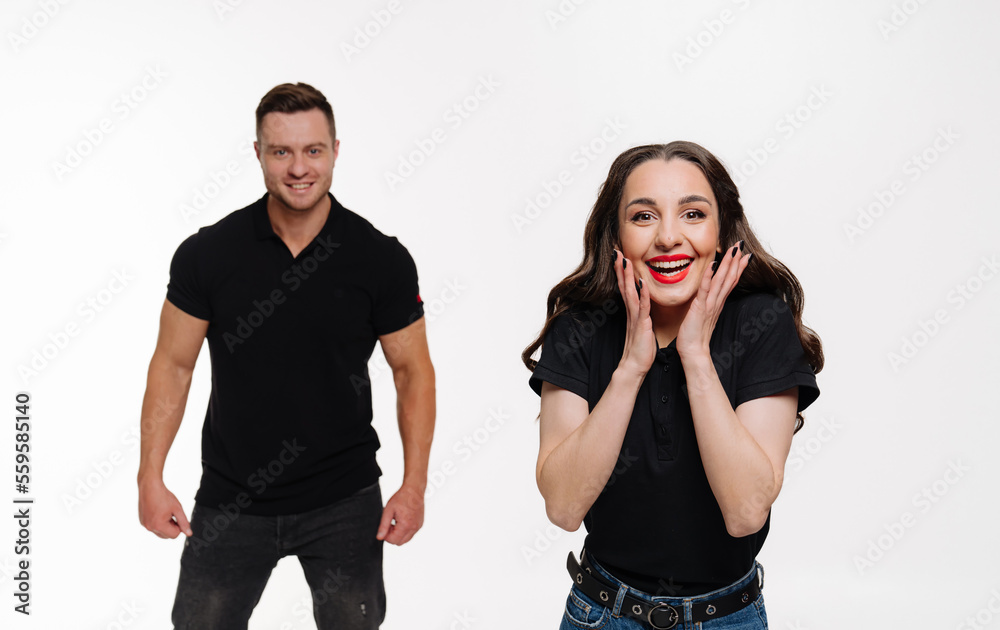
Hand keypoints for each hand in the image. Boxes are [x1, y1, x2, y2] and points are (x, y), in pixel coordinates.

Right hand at [138, 478, 191, 538]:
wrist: (150, 486)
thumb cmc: (163, 496)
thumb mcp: (177, 509)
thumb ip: (184, 522)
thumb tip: (189, 533)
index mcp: (158, 525)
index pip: (174, 535)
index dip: (179, 526)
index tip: (177, 516)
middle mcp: (149, 527)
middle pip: (167, 535)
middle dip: (171, 526)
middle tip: (171, 513)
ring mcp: (144, 524)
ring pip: (160, 532)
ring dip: (165, 525)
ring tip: (164, 512)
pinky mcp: (142, 521)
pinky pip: (153, 526)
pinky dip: (157, 522)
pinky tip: (158, 511)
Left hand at [376, 482, 423, 544]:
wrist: (414, 490)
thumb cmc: (402, 497)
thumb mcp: (388, 510)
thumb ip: (383, 525)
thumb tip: (380, 537)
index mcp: (405, 525)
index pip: (393, 540)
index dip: (386, 536)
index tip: (385, 527)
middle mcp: (414, 528)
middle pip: (400, 542)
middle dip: (393, 536)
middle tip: (390, 524)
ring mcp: (418, 526)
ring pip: (406, 539)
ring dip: (399, 534)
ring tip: (396, 521)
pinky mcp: (420, 524)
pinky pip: (411, 533)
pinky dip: (405, 530)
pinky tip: (402, 520)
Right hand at [613, 249, 655, 376]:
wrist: (635, 366)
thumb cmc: (640, 348)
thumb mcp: (641, 327)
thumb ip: (641, 315)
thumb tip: (642, 304)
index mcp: (633, 311)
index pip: (625, 287)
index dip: (622, 271)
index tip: (620, 256)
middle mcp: (632, 312)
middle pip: (624, 285)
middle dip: (620, 268)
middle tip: (617, 252)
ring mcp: (635, 317)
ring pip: (630, 292)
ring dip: (628, 276)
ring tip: (625, 261)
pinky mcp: (641, 325)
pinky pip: (642, 307)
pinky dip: (642, 294)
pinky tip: (642, 283)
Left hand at [676, 241, 750, 358]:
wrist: (693, 352)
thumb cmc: (694, 335)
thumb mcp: (703, 315)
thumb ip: (707, 303)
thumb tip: (708, 294)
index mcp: (717, 303)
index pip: (730, 282)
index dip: (737, 267)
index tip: (744, 254)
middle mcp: (716, 302)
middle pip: (729, 278)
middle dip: (735, 261)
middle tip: (741, 245)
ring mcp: (710, 305)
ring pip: (721, 281)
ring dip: (728, 264)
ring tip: (734, 250)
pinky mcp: (700, 308)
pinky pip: (705, 289)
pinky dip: (710, 276)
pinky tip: (713, 264)